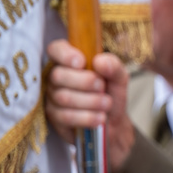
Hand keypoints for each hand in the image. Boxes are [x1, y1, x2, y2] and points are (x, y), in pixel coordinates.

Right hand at [45, 39, 134, 170]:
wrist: (113, 123)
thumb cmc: (111, 95)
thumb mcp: (119, 78)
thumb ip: (114, 66)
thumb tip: (100, 62)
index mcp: (69, 62)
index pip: (56, 49)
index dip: (65, 54)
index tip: (82, 62)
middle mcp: (56, 78)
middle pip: (58, 75)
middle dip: (84, 82)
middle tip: (102, 87)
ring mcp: (52, 98)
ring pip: (63, 97)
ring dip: (90, 101)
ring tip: (106, 104)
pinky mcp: (54, 118)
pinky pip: (65, 116)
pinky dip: (86, 117)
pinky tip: (100, 118)